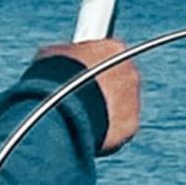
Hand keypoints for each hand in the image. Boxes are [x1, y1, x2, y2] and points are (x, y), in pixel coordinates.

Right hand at [36, 38, 140, 154]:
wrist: (63, 109)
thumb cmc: (53, 78)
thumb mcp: (52, 58)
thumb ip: (64, 58)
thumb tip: (58, 64)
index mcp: (113, 49)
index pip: (106, 57)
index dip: (91, 70)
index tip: (78, 79)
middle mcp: (130, 71)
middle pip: (116, 83)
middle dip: (99, 93)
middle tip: (78, 103)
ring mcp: (133, 99)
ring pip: (119, 108)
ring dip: (103, 114)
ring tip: (79, 121)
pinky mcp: (131, 126)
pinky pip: (119, 132)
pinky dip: (106, 135)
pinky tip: (87, 134)